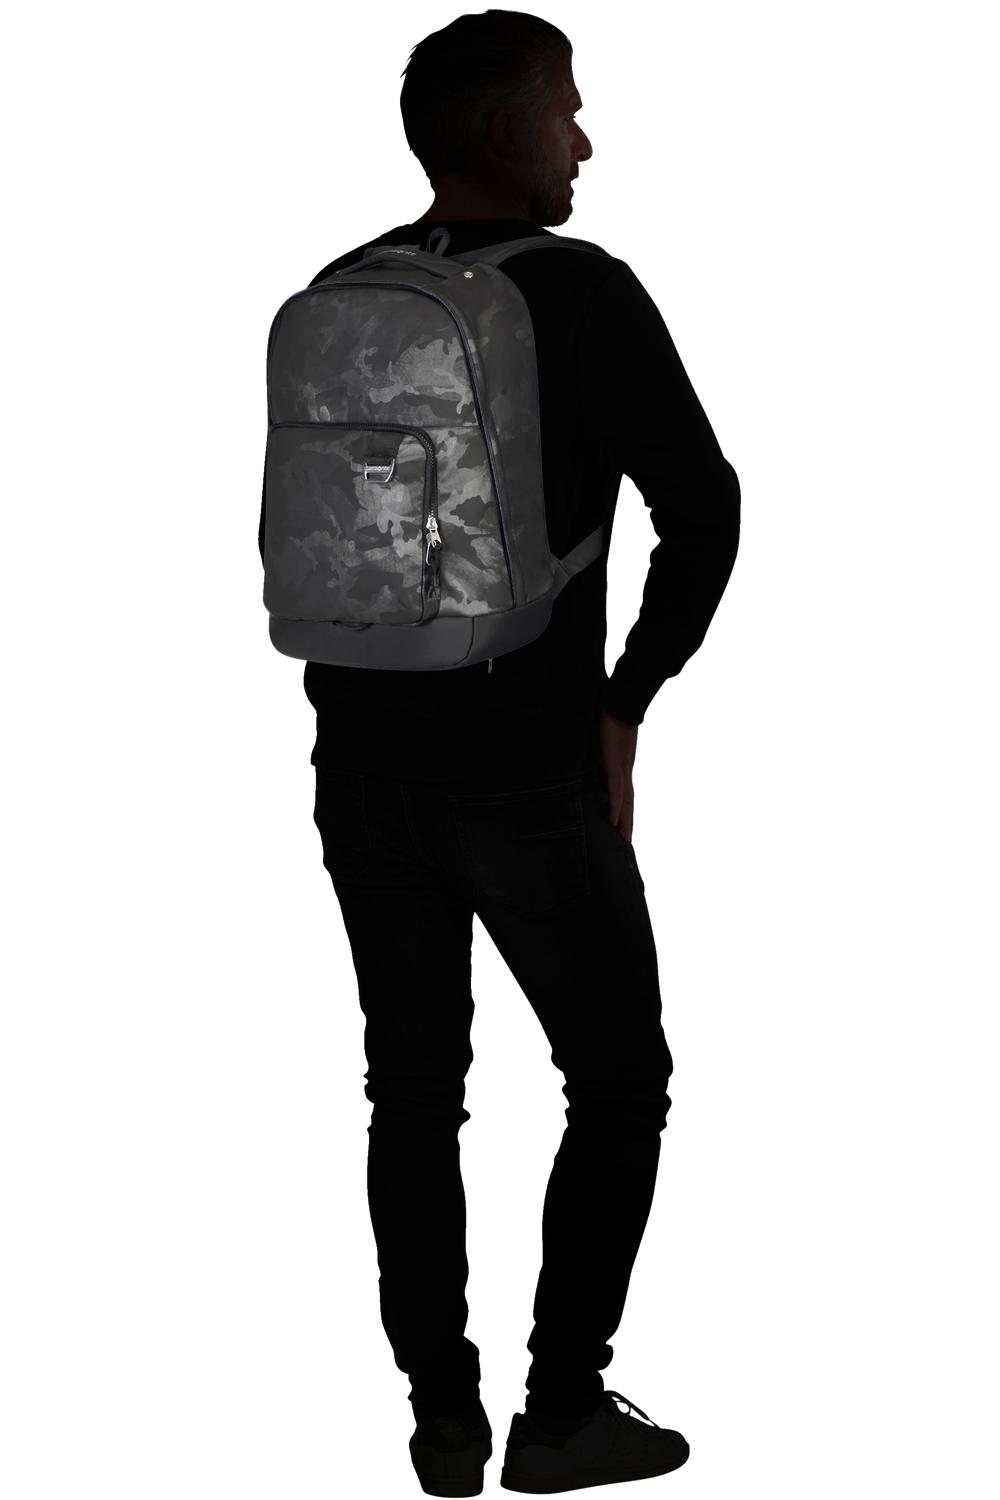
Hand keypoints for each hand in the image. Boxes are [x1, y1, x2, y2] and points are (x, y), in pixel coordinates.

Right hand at [598, 710, 637, 842]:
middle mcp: (624, 771)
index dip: (623, 811)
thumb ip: (595, 749)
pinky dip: (616, 807)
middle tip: (625, 844)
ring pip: (625, 802)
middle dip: (627, 823)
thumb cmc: (611, 715)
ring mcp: (622, 769)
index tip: (621, 827)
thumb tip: (584, 752)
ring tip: (623, 840)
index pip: (624, 794)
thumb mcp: (601, 738)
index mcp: (621, 766)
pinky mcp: (616, 765)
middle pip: (628, 804)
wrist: (622, 703)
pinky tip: (614, 822)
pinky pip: (617, 791)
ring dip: (625, 822)